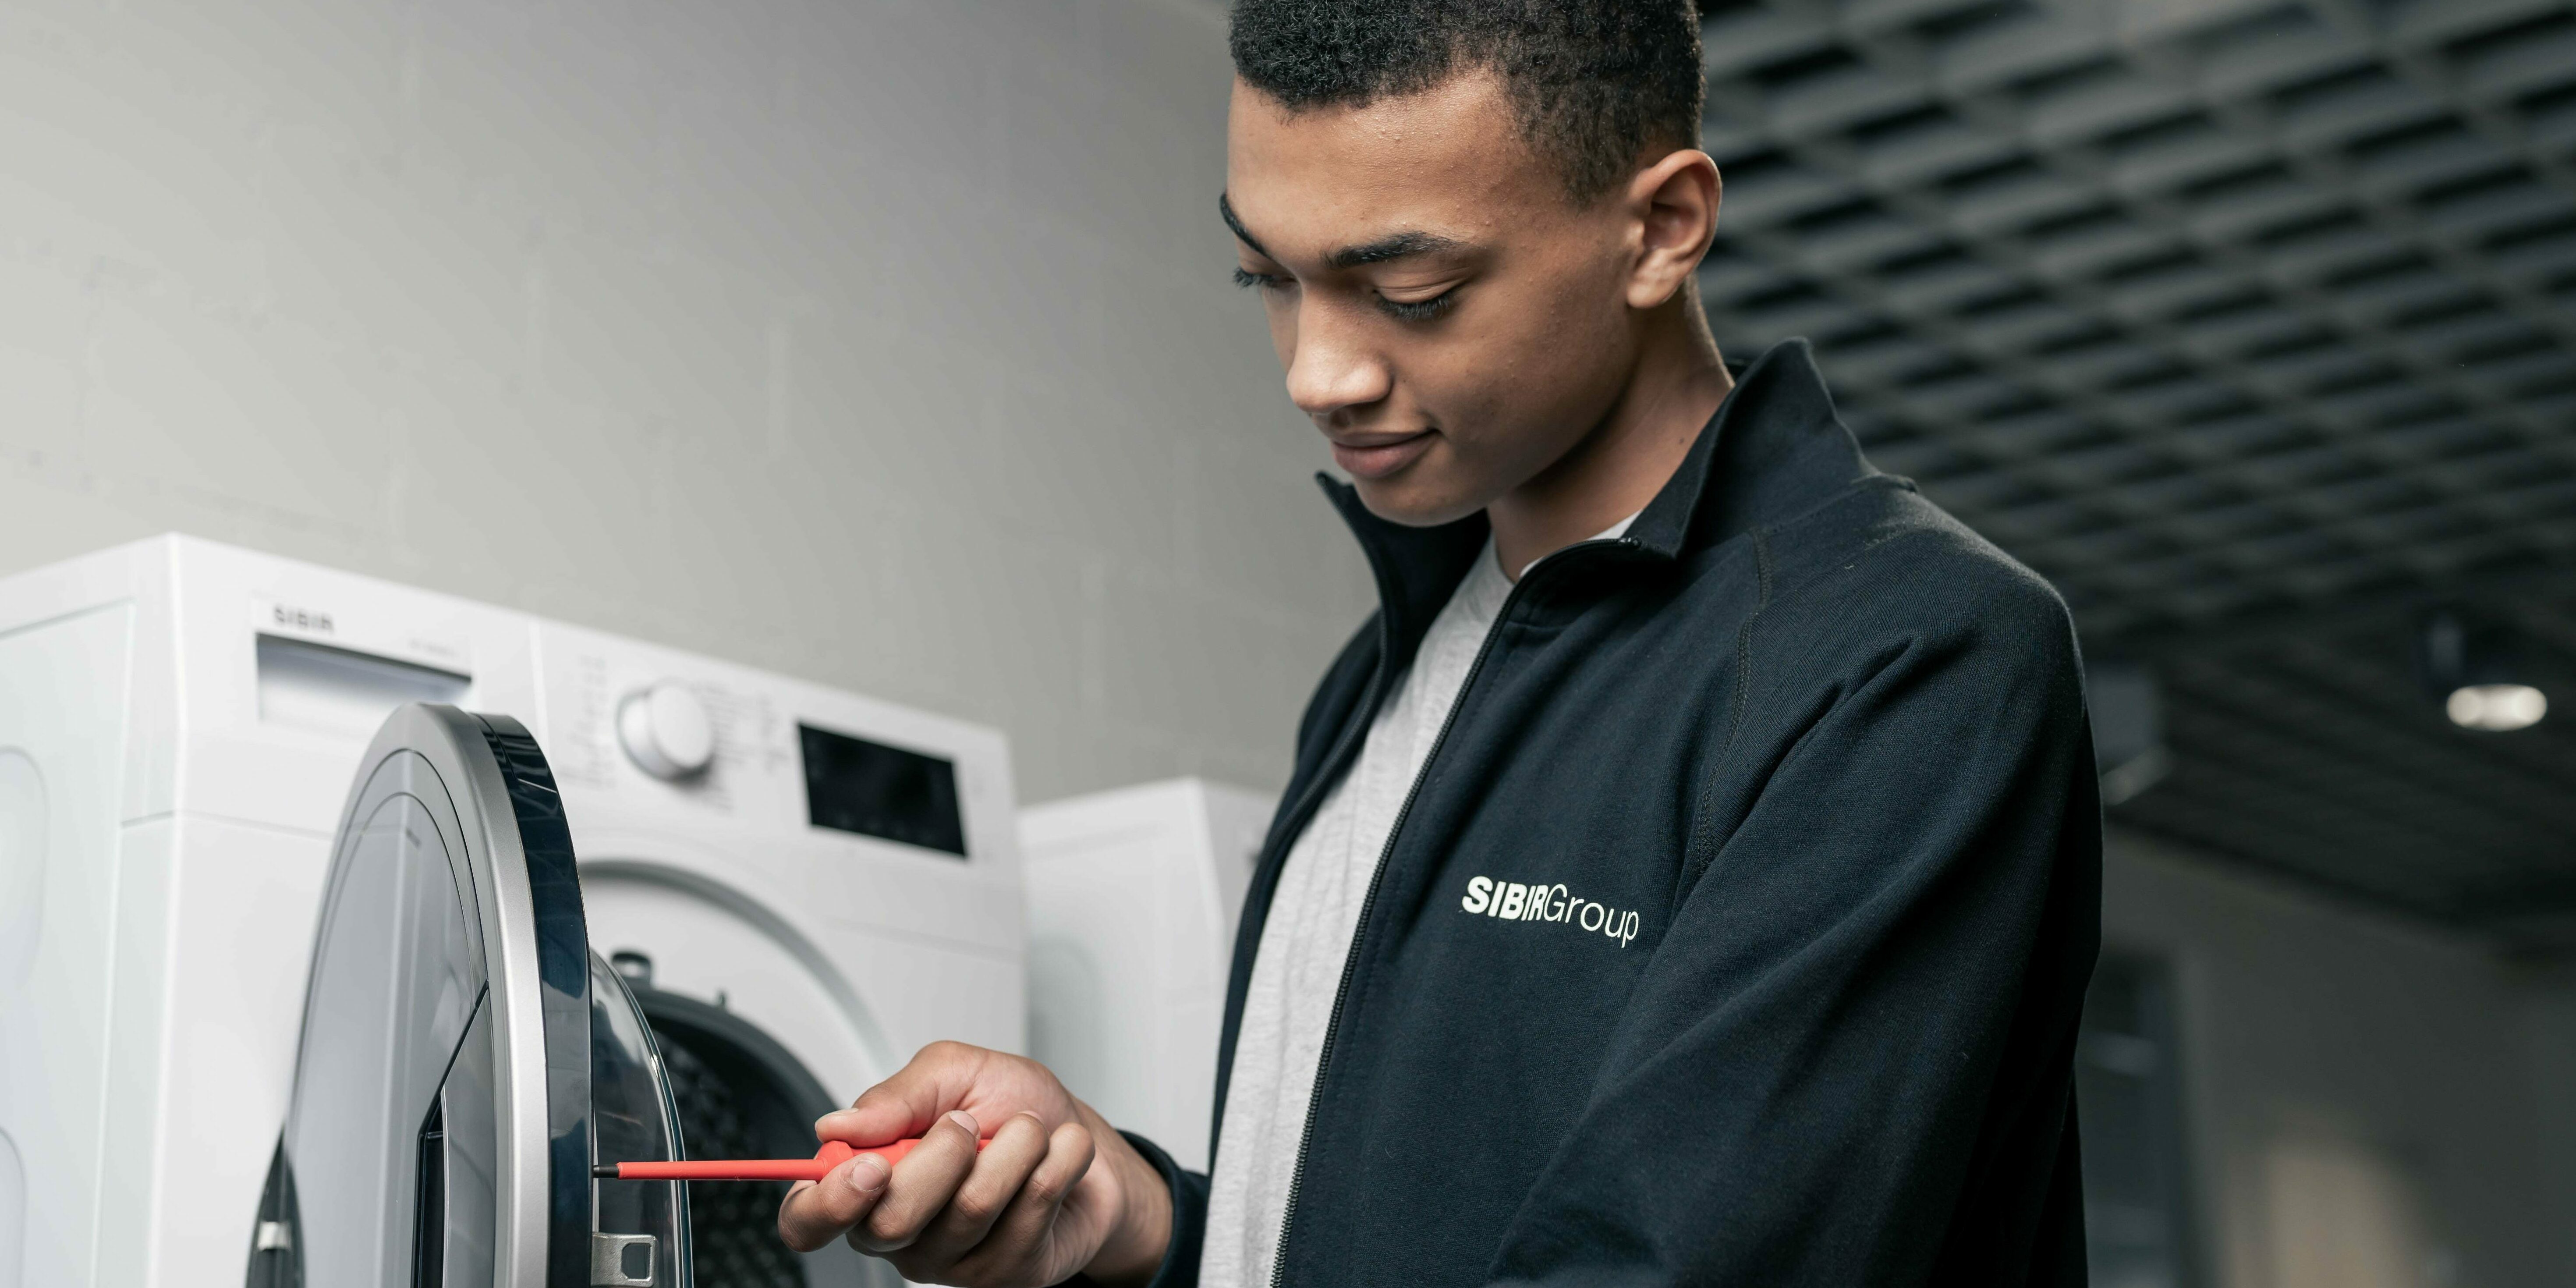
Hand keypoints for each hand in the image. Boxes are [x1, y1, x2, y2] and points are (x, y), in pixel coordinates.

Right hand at [777, 1041, 1173, 1286]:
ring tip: (1029, 1130)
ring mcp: (953, 1261)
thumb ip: (895, 1096)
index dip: (828, 1203)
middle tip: (971, 1122)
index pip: (808, 1222)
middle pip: (893, 1221)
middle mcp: (901, 1233)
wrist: (1081, 1136)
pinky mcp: (1007, 1274)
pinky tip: (1058, 1156)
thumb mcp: (953, 1072)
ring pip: (970, 1211)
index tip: (870, 1165)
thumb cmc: (1012, 1105)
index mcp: (868, 1183)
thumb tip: (835, 1126)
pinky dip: (1057, 1162)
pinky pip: (1027, 1215)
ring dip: (1016, 1146)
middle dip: (945, 1152)